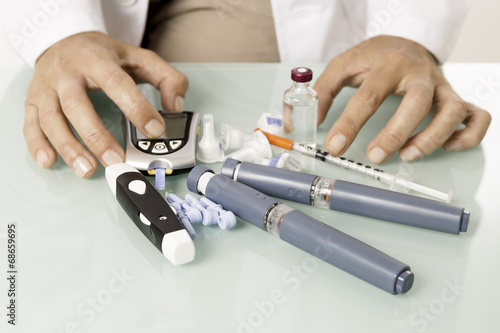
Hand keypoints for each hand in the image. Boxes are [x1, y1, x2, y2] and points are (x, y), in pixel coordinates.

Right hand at [24, 32, 187, 176]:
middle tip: (117, 160)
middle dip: (98, 137)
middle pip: (78, 106)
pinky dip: (37, 145)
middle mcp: (67, 73)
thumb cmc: (103, 54)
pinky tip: (50, 161)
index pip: (117, 84)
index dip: (137, 108)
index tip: (155, 130)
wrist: (62, 40)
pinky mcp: (33, 101)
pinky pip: (31, 125)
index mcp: (96, 59)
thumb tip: (176, 107)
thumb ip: (166, 78)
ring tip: (87, 169)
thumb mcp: (139, 57)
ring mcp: (46, 88)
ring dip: (69, 147)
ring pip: (51, 119)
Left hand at [314, 35, 491, 163]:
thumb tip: (304, 120)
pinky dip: (468, 135)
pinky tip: (448, 146)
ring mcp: (441, 87)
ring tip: (408, 156)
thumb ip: (321, 91)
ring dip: (433, 138)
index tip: (334, 146)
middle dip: (396, 133)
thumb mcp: (343, 66)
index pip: (368, 95)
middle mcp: (419, 75)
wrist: (404, 42)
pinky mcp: (456, 98)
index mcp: (389, 64)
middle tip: (376, 156)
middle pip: (416, 103)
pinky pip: (476, 117)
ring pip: (451, 112)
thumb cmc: (374, 58)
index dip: (350, 124)